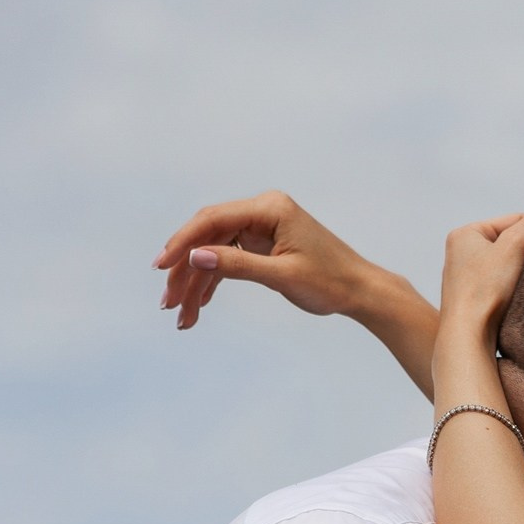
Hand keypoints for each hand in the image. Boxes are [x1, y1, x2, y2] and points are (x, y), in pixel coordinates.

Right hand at [154, 191, 386, 331]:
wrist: (362, 291)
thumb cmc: (331, 281)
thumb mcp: (282, 276)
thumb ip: (238, 265)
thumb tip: (195, 257)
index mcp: (269, 208)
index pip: (213, 220)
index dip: (183, 243)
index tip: (161, 266)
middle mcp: (262, 212)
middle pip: (208, 237)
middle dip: (186, 271)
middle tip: (168, 303)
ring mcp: (261, 228)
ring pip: (215, 252)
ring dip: (197, 283)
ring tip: (183, 315)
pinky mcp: (263, 245)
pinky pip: (230, 260)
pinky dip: (215, 282)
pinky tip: (200, 305)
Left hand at [437, 207, 523, 344]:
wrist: (468, 336)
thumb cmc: (484, 291)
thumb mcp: (514, 247)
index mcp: (465, 234)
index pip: (512, 220)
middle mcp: (461, 253)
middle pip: (509, 242)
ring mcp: (465, 277)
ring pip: (506, 264)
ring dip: (523, 270)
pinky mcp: (473, 299)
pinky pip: (501, 284)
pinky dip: (515, 287)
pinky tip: (523, 295)